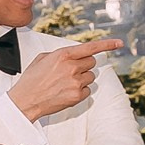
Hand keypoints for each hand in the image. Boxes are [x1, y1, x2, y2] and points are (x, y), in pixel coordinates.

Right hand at [8, 38, 123, 120]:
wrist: (25, 101)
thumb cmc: (31, 80)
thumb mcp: (42, 59)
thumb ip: (60, 54)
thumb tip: (72, 54)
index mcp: (63, 55)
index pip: (90, 47)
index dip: (107, 44)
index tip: (119, 43)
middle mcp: (71, 67)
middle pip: (92, 63)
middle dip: (84, 66)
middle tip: (71, 72)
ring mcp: (75, 82)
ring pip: (91, 77)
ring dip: (82, 79)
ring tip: (66, 84)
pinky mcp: (77, 96)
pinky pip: (88, 90)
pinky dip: (80, 91)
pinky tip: (66, 92)